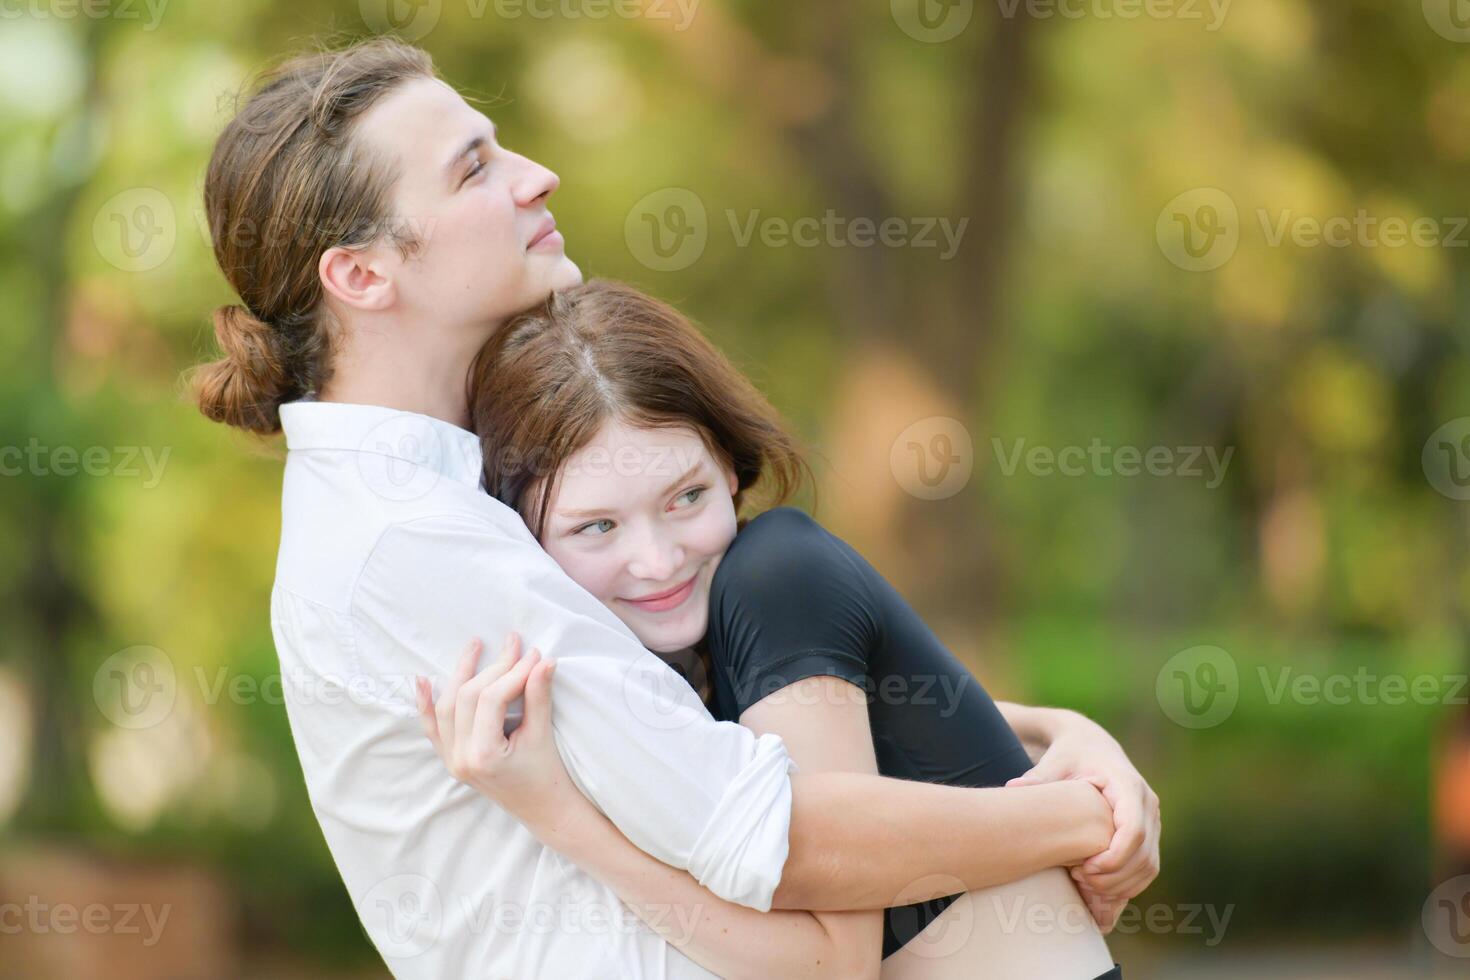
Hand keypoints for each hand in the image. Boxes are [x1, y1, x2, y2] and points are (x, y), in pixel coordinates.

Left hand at [415, 634, 583, 836]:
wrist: (544, 810)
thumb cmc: (549, 775)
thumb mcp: (543, 734)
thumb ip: (539, 695)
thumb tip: (543, 659)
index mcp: (483, 755)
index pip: (492, 698)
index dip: (514, 671)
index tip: (534, 653)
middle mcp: (460, 758)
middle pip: (468, 697)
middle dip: (493, 667)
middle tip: (514, 644)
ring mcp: (451, 760)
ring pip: (447, 706)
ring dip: (460, 674)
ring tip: (475, 647)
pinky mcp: (451, 759)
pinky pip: (433, 728)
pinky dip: (426, 704)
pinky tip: (422, 680)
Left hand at [1006, 715, 1160, 930]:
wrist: (1091, 746)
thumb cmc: (1069, 755)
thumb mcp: (1055, 762)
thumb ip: (1039, 777)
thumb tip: (1012, 787)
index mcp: (1128, 786)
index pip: (1133, 829)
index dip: (1114, 856)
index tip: (1086, 869)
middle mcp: (1147, 804)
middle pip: (1144, 854)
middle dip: (1115, 877)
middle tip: (1080, 881)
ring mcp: (1153, 820)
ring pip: (1149, 866)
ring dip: (1121, 885)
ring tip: (1086, 885)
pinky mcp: (1150, 833)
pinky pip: (1148, 868)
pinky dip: (1127, 884)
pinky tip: (1098, 888)